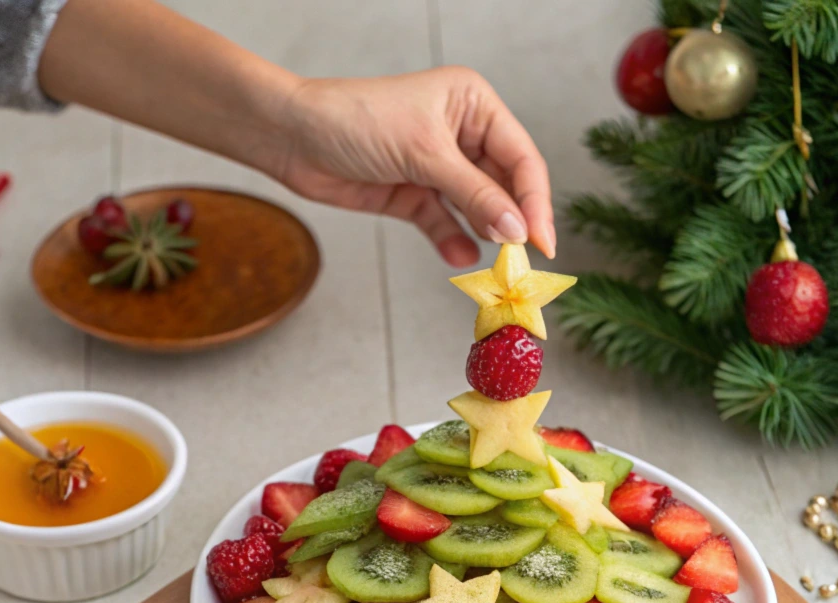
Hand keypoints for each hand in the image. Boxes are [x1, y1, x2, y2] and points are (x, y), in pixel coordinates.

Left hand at [275, 68, 555, 266]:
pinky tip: (459, 257)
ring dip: (484, 234)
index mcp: (473, 104)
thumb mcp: (424, 154)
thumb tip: (516, 229)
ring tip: (496, 263)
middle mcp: (461, 133)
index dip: (535, 200)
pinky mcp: (413, 195)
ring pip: (475, 208)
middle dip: (511, 221)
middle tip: (523, 260)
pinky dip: (452, 241)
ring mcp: (437, 167)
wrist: (294, 139)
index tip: (543, 241)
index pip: (520, 157)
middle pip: (503, 185)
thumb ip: (473, 194)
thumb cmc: (356, 120)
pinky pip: (443, 223)